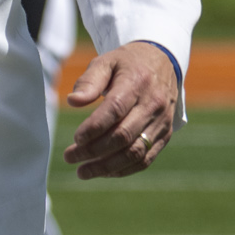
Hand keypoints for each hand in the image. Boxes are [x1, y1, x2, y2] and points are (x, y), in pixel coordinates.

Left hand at [62, 40, 179, 178]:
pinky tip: (103, 171)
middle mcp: (153, 104)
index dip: (94, 127)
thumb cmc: (128, 64)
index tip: (76, 138)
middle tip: (70, 156)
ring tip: (82, 171)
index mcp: (137, 82)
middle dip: (94, 151)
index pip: (115, 110)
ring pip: (135, 152)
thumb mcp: (106, 62)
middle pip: (123, 135)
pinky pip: (145, 159)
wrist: (163, 63)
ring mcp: (162, 122)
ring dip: (107, 166)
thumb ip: (89, 81)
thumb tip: (72, 101)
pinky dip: (123, 169)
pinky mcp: (165, 135)